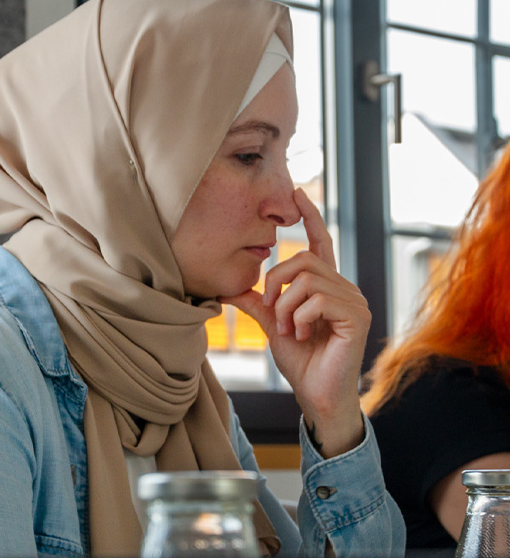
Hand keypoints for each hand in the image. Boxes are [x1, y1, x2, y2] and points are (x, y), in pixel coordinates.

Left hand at [220, 188, 369, 457]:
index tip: (296, 192)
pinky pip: (317, 299)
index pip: (321, 243)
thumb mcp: (273, 326)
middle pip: (302, 259)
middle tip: (272, 312)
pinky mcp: (356, 316)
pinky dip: (298, 317)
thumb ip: (259, 304)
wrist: (316, 396)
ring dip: (285, 307)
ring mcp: (354, 301)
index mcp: (327, 286)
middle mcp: (344, 288)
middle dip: (276, 283)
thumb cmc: (301, 363)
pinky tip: (301, 334)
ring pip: (306, 279)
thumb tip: (231, 288)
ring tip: (288, 330)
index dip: (310, 216)